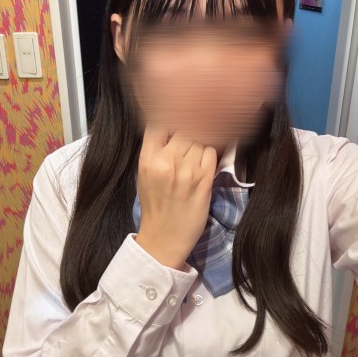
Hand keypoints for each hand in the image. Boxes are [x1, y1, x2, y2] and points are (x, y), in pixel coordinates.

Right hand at [135, 124, 216, 269]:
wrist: (163, 238)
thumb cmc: (155, 205)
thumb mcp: (145, 173)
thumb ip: (156, 149)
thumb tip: (173, 124)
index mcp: (147, 158)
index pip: (160, 121)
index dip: (170, 118)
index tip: (175, 124)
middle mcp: (166, 161)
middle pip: (184, 128)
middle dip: (188, 133)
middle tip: (188, 145)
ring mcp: (187, 170)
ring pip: (200, 140)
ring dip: (200, 145)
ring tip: (194, 160)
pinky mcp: (204, 180)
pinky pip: (212, 153)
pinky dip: (210, 155)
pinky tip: (203, 166)